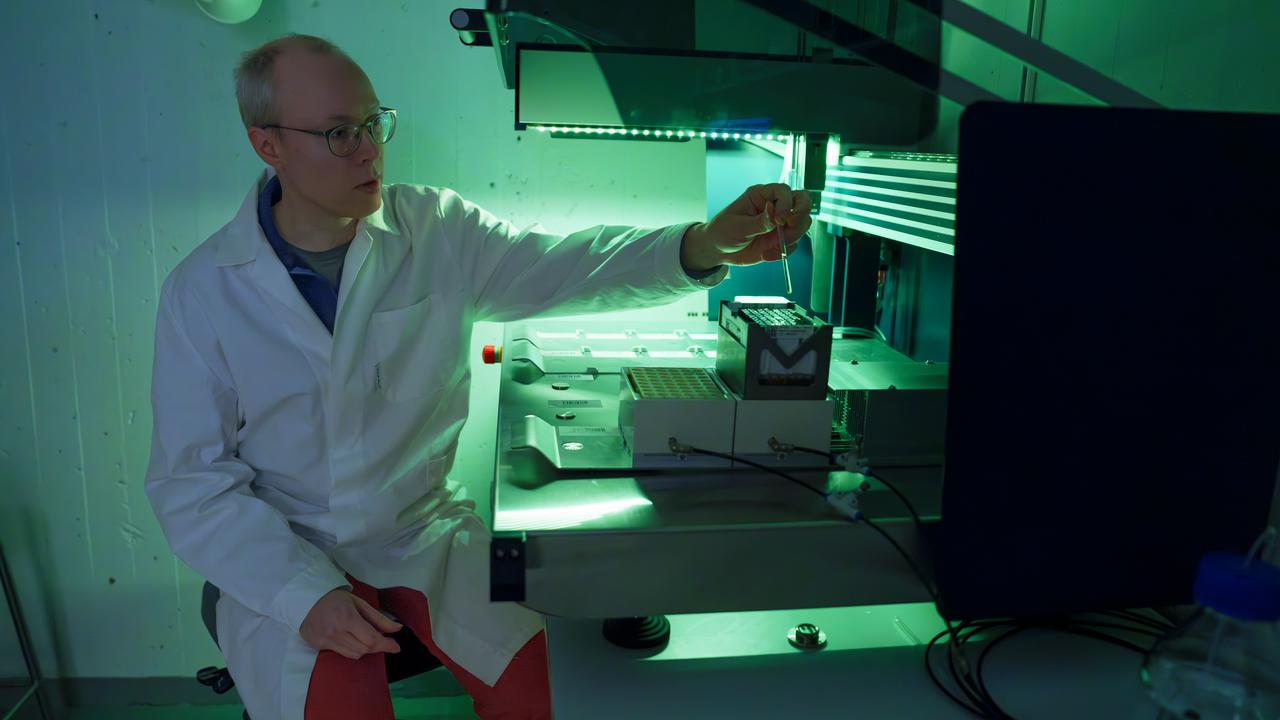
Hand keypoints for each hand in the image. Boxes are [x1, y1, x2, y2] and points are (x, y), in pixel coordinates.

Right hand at [299, 588, 402, 659]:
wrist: (305, 600)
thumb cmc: (335, 599)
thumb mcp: (359, 603)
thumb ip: (378, 618)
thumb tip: (397, 629)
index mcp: (347, 618)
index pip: (371, 639)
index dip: (386, 645)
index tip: (396, 647)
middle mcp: (336, 632)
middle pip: (364, 649)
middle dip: (377, 646)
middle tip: (383, 640)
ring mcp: (325, 641)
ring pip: (354, 655)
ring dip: (364, 649)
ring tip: (364, 637)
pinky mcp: (318, 647)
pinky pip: (341, 654)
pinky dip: (351, 649)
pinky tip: (349, 639)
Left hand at [680, 183, 813, 270]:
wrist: (718, 251)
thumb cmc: (723, 232)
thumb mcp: (739, 227)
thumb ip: (759, 221)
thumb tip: (774, 211)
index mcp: (761, 195)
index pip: (784, 191)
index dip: (786, 204)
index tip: (779, 220)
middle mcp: (774, 206)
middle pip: (801, 201)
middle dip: (801, 214)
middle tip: (791, 226)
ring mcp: (780, 223)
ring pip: (802, 223)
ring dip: (792, 237)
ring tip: (773, 248)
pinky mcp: (780, 238)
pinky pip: (794, 243)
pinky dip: (784, 251)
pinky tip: (767, 255)